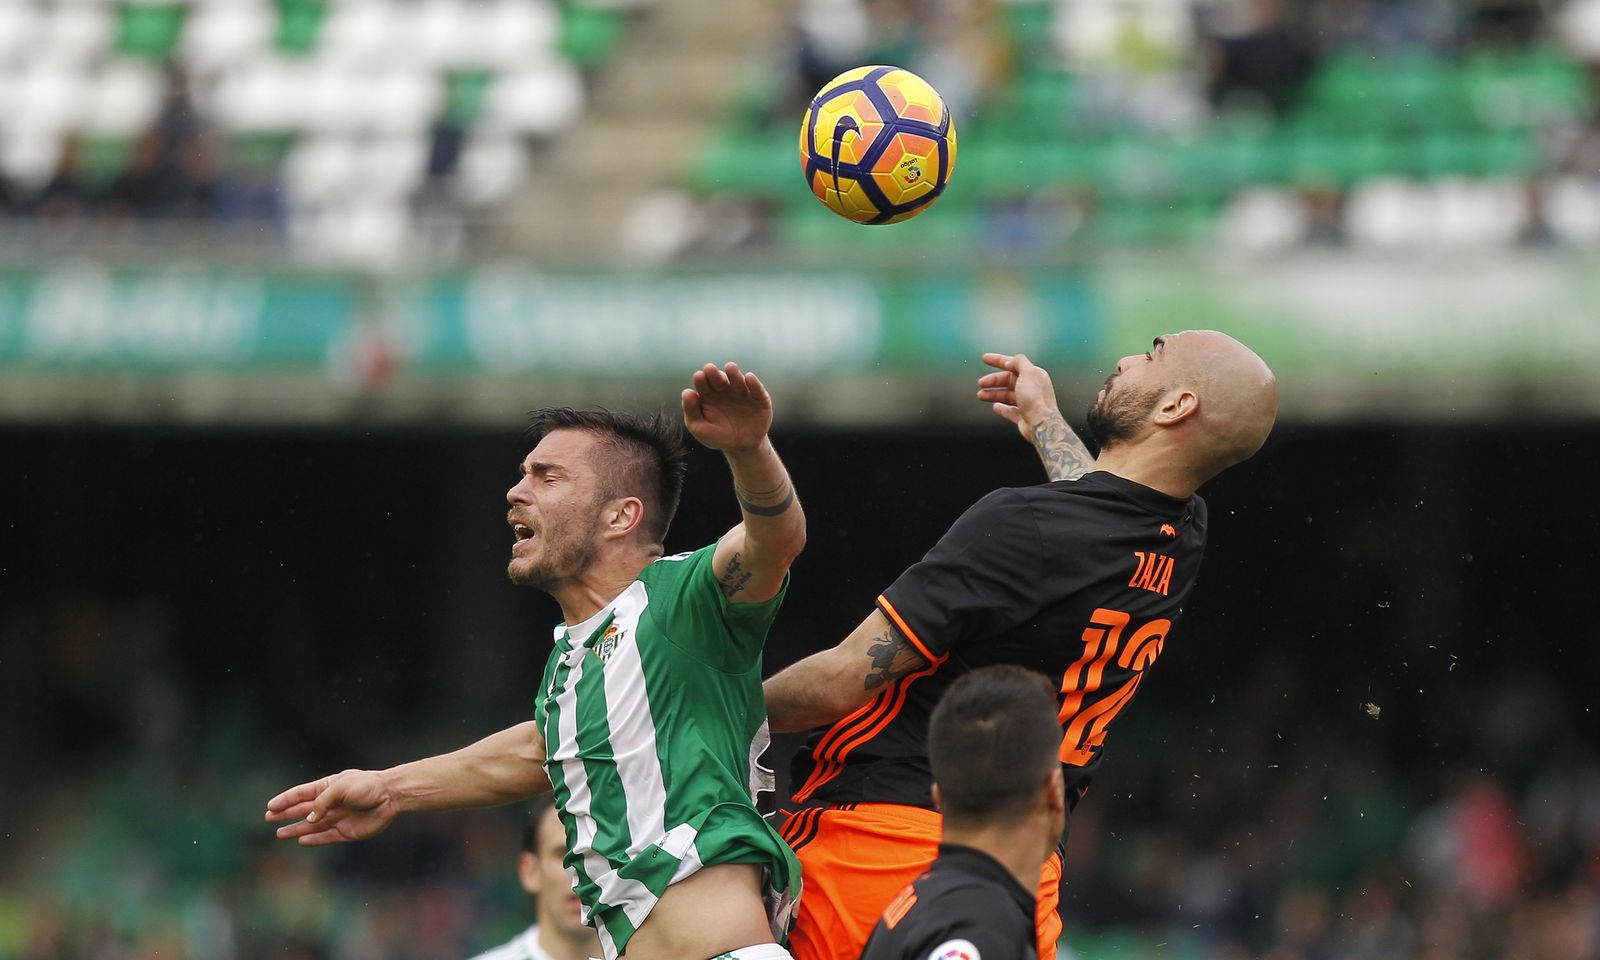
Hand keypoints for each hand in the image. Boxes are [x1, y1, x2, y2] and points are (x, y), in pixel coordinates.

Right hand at [265, 769, 399, 845]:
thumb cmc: (367, 786)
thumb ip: (322, 802)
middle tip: (268, 818)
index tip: (270, 806)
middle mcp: (331, 803)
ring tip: (279, 833)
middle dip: (286, 814)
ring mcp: (338, 818)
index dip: (285, 800)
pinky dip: (314, 839)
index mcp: (328, 787)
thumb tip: (308, 819)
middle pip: (303, 810)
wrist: (392, 796)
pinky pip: (326, 837)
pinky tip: (301, 841)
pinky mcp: (347, 832)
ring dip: (295, 829)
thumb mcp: (340, 788)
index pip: (301, 793)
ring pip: (312, 825)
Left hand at [682, 362, 772, 453]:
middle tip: (710, 369)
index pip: (703, 383)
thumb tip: (687, 392)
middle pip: (719, 378)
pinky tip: (749, 378)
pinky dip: (754, 383)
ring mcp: (742, 393)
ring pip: (737, 380)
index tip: (699, 377)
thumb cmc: (717, 436)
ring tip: (730, 367)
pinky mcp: (759, 399)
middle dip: (714, 373)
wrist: (741, 447)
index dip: (701, 379)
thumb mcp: (699, 427)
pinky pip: (756, 389)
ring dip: (733, 373)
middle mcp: (725, 389)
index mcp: (708, 394)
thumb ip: (691, 410)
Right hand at [976, 352, 1061, 442]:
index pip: (1013, 364)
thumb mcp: (1028, 373)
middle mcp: (1031, 388)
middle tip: (981, 383)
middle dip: (993, 380)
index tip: (985, 358)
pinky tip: (995, 407)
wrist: (1041, 423)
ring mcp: (1027, 402)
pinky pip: (1009, 410)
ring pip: (1006, 395)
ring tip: (981, 395)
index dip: (998, 360)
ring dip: (993, 394)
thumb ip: (1019, 362)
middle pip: (1008, 380)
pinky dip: (1001, 408)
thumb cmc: (1036, 399)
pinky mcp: (1023, 416)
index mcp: (1033, 375)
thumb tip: (1010, 360)